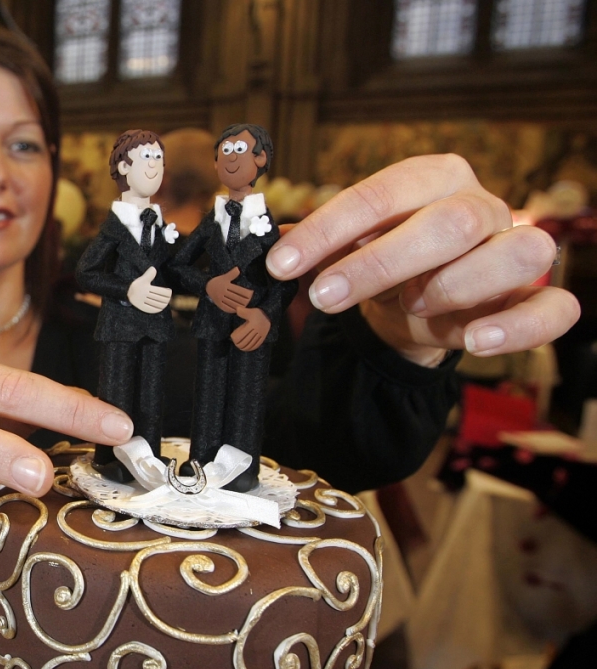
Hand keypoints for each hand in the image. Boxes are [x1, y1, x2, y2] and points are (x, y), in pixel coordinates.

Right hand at [127, 267, 171, 313]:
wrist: (125, 291)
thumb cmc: (136, 284)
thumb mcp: (142, 278)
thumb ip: (149, 274)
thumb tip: (154, 268)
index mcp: (147, 287)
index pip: (161, 291)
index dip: (167, 292)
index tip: (170, 291)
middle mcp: (145, 294)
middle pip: (159, 298)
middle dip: (166, 299)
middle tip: (169, 298)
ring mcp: (143, 301)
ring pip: (156, 304)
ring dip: (163, 304)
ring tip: (166, 303)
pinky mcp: (141, 306)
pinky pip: (150, 309)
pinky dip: (156, 309)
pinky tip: (160, 309)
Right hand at [206, 267, 253, 313]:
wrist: (208, 287)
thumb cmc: (219, 281)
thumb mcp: (225, 276)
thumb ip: (232, 274)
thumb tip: (238, 269)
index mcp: (225, 285)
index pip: (238, 290)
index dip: (246, 292)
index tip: (251, 292)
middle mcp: (223, 292)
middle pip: (236, 297)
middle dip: (244, 299)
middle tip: (250, 300)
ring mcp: (221, 299)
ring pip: (232, 303)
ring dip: (240, 305)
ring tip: (246, 305)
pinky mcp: (219, 304)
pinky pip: (227, 308)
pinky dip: (233, 309)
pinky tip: (238, 309)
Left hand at [231, 306, 270, 351]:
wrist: (270, 315)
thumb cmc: (258, 313)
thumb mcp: (250, 311)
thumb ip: (243, 311)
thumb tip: (236, 309)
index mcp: (252, 325)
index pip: (241, 336)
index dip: (235, 338)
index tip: (232, 337)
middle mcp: (256, 331)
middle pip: (245, 341)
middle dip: (238, 344)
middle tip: (235, 343)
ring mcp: (260, 335)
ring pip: (250, 344)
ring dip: (244, 347)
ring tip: (239, 347)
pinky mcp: (263, 337)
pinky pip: (256, 345)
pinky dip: (251, 348)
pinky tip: (247, 349)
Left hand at [265, 154, 579, 364]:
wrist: (421, 305)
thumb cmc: (385, 267)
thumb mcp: (346, 251)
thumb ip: (314, 244)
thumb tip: (264, 243)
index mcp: (432, 179)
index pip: (381, 194)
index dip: (328, 229)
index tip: (282, 263)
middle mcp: (482, 206)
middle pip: (448, 223)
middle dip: (379, 263)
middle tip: (325, 296)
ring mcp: (517, 250)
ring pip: (513, 255)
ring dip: (453, 287)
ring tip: (410, 306)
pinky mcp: (538, 298)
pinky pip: (553, 309)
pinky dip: (518, 327)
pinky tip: (473, 341)